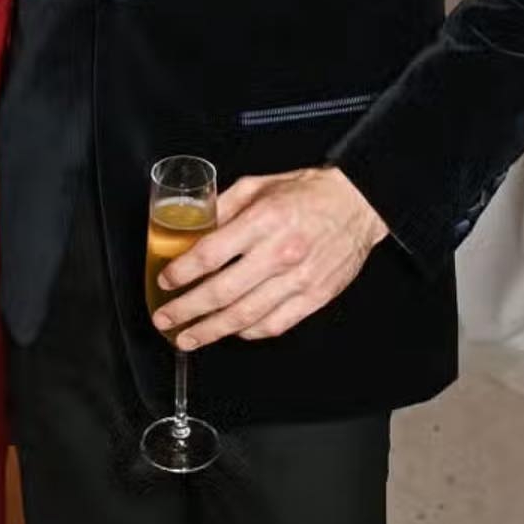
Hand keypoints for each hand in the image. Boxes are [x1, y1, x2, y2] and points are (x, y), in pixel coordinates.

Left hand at [151, 166, 387, 350]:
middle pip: (222, 292)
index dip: (182, 272)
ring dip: (211, 331)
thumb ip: (224, 206)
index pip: (210, 254)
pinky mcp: (314, 298)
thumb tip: (193, 226)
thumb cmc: (307, 193)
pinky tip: (231, 332)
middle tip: (165, 319)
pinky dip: (248, 333)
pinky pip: (274, 324)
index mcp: (262, 221)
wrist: (358, 205)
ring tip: (189, 338)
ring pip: (245, 316)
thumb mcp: (258, 185)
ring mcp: (298, 280)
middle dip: (186, 310)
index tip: (166, 282)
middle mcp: (279, 253)